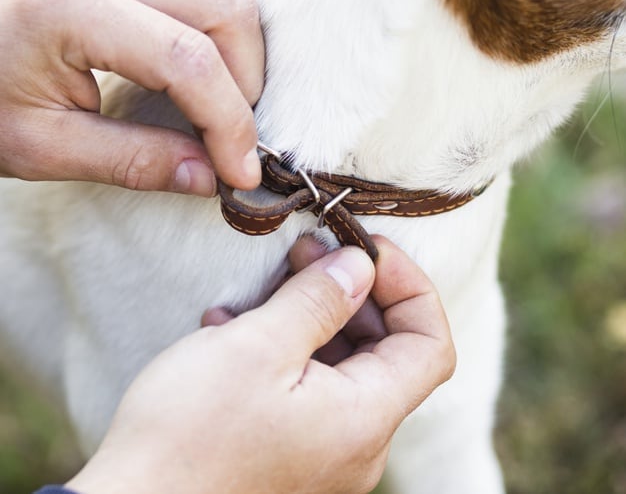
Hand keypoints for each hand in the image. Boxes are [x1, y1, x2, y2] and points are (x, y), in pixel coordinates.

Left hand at [0, 0, 263, 193]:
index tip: (241, 174)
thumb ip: (133, 162)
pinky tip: (209, 48)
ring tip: (223, 90)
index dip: (230, 124)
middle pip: (229, 7)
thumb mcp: (43, 148)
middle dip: (248, 82)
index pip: (189, 62)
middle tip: (228, 134)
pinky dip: (227, 8)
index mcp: (72, 6)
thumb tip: (211, 178)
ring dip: (244, 41)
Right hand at [66, 237, 454, 493]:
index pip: (429, 343)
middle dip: (353, 291)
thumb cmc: (188, 434)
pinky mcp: (291, 447)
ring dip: (314, 315)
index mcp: (364, 418)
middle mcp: (356, 442)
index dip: (409, 286)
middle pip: (385, 350)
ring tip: (268, 288)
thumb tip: (361, 266)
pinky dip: (288, 347)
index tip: (368, 250)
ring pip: (343, 364)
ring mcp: (324, 448)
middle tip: (307, 253)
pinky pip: (310, 385)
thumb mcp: (257, 347)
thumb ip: (319, 301)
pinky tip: (238, 327)